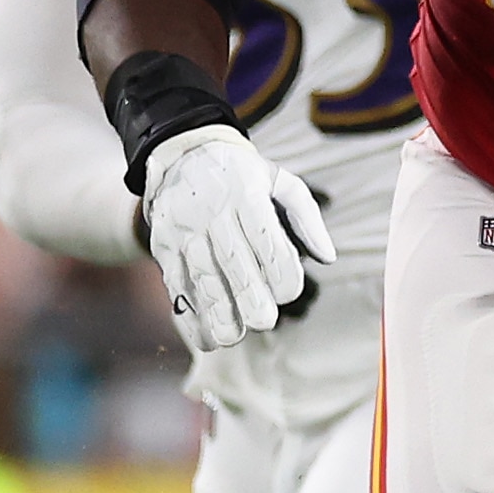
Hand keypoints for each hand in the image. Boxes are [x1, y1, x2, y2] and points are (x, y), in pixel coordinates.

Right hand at [143, 124, 333, 350]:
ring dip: (215, 311)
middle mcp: (212, 213)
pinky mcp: (165, 246)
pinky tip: (205, 339)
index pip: (265, 238)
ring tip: (231, 337)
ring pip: (201, 276)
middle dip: (247, 296)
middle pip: (232, 260)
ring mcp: (185, 230)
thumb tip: (328, 258)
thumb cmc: (241, 175)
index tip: (288, 293)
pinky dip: (189, 315)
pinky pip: (176, 284)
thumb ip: (306, 218)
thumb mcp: (279, 180)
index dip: (279, 270)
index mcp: (246, 195)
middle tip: (264, 322)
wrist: (181, 154)